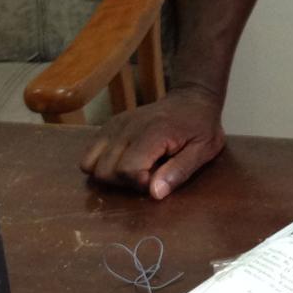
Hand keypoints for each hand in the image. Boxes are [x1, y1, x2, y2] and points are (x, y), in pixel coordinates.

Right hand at [79, 85, 225, 198]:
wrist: (191, 99)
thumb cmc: (201, 126)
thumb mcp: (203, 150)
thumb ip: (179, 171)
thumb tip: (154, 193)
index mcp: (153, 132)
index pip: (127, 169)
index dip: (140, 183)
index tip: (157, 179)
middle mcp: (127, 127)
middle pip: (105, 171)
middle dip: (124, 183)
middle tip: (147, 176)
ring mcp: (114, 125)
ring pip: (90, 164)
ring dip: (109, 175)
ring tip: (134, 170)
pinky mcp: (109, 126)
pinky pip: (89, 153)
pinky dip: (101, 163)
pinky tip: (124, 161)